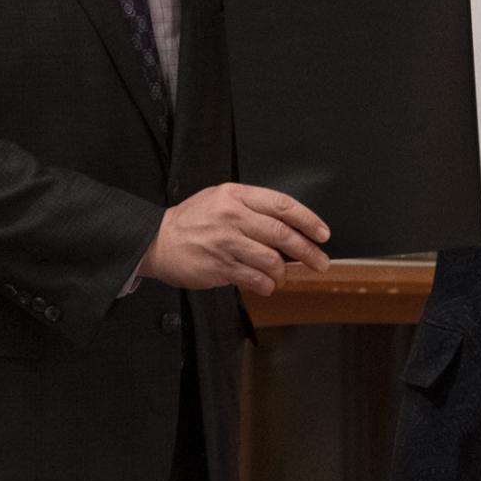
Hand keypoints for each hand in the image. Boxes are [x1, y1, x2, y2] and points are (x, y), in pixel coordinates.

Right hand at [138, 183, 330, 295]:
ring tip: (282, 276)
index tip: (322, 233)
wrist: (157, 241)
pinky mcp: (220, 266)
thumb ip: (252, 207)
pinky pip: (255, 279)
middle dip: (307, 252)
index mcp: (236, 196)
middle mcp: (233, 217)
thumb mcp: (220, 198)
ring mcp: (226, 243)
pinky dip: (267, 285)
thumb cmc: (191, 220)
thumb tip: (288, 225)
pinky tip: (266, 284)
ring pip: (271, 260)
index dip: (308, 220)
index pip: (282, 205)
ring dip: (283, 273)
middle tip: (320, 262)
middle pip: (282, 234)